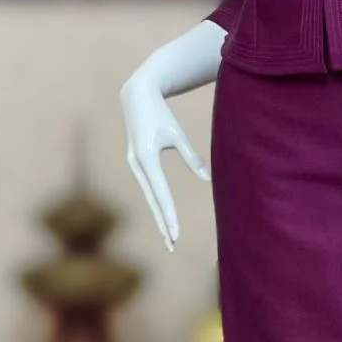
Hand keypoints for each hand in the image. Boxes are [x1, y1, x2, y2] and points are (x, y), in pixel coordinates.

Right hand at [120, 76, 208, 252]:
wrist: (136, 95)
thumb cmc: (161, 114)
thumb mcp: (177, 135)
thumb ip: (192, 157)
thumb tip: (208, 179)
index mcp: (147, 157)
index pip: (160, 193)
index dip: (168, 214)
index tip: (175, 233)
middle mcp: (137, 164)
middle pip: (152, 201)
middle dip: (162, 223)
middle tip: (172, 245)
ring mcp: (133, 164)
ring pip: (148, 197)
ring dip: (158, 217)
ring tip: (169, 237)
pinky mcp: (134, 162)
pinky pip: (147, 188)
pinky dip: (155, 203)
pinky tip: (163, 217)